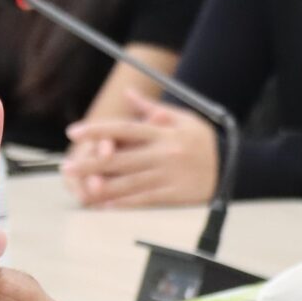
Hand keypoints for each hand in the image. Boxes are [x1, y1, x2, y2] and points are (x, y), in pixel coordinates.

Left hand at [61, 94, 218, 207]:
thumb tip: (127, 95)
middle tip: (67, 167)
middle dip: (91, 163)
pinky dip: (123, 203)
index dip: (97, 130)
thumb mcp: (182, 118)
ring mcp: (168, 176)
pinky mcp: (174, 195)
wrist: (234, 166)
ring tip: (80, 189)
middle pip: (121, 158)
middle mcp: (163, 153)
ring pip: (129, 182)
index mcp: (163, 132)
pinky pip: (144, 200)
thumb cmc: (203, 140)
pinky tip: (105, 205)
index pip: (124, 128)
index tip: (74, 132)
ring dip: (102, 187)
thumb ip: (152, 108)